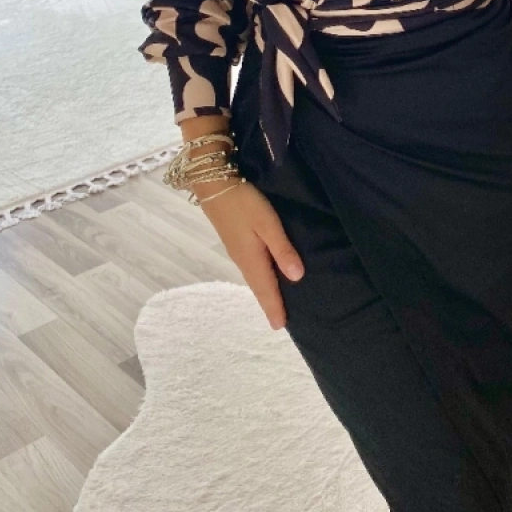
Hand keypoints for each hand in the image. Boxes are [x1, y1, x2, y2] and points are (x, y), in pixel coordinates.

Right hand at [198, 179, 304, 330]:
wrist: (214, 184)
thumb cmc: (244, 202)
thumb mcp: (267, 223)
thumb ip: (282, 249)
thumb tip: (297, 277)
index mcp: (251, 258)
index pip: (265, 289)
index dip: (273, 308)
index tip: (280, 327)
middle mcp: (242, 259)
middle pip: (257, 287)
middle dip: (268, 303)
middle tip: (279, 321)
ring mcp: (236, 250)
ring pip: (253, 277)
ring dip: (263, 291)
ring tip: (274, 303)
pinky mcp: (234, 240)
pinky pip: (249, 267)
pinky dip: (258, 278)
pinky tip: (263, 275)